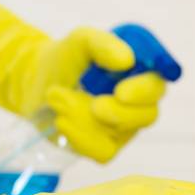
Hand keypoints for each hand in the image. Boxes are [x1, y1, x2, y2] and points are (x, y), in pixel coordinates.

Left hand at [34, 28, 166, 162]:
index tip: (121, 92)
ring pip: (121, 134)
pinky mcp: (107, 146)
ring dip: (86, 119)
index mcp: (140, 74)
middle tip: (94, 106)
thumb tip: (127, 60)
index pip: (157, 86)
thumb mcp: (80, 42)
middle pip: (148, 115)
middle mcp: (138, 103)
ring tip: (59, 99)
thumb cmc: (67, 60)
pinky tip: (62, 121)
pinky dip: (79, 137)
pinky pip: (103, 151)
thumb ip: (103, 45)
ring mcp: (124, 127)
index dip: (144, 92)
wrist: (38, 84)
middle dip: (120, 113)